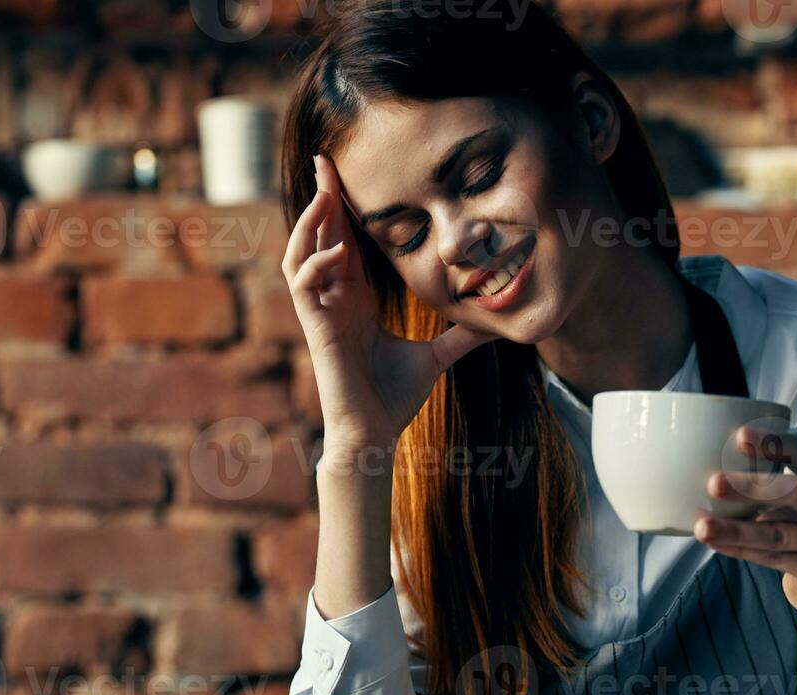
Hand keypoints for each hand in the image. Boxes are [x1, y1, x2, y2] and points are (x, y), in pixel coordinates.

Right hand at [283, 153, 496, 453]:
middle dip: (321, 196)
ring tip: (324, 192)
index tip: (348, 172)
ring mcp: (322, 312)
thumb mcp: (437, 356)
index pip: (346, 240)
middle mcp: (334, 299)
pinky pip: (305, 286)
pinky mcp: (317, 329)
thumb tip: (496, 324)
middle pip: (320, 235)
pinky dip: (317, 264)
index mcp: (356, 298)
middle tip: (325, 157)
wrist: (376, 434)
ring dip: (310, 221)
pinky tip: (337, 251)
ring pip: (301, 253)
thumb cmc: (395, 398)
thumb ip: (461, 336)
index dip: (345, 207)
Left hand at [693, 424, 796, 621]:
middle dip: (752, 486)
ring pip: (778, 533)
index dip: (775, 444)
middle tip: (713, 484)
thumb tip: (714, 468)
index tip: (740, 436)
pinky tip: (716, 544)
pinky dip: (741, 550)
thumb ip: (775, 485)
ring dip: (736, 529)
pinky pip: (773, 559)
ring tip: (702, 527)